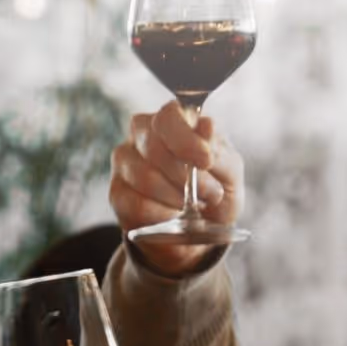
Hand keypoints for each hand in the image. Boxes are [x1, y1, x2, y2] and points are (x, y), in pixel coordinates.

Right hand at [109, 100, 244, 274]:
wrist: (201, 228)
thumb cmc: (215, 190)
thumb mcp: (230, 173)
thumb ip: (220, 151)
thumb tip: (206, 126)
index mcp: (174, 120)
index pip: (168, 117)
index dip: (186, 140)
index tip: (205, 161)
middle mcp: (143, 133)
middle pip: (154, 148)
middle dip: (185, 177)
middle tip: (209, 193)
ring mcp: (125, 161)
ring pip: (145, 178)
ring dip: (176, 198)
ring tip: (192, 205)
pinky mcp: (116, 192)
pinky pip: (136, 205)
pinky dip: (162, 215)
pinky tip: (173, 215)